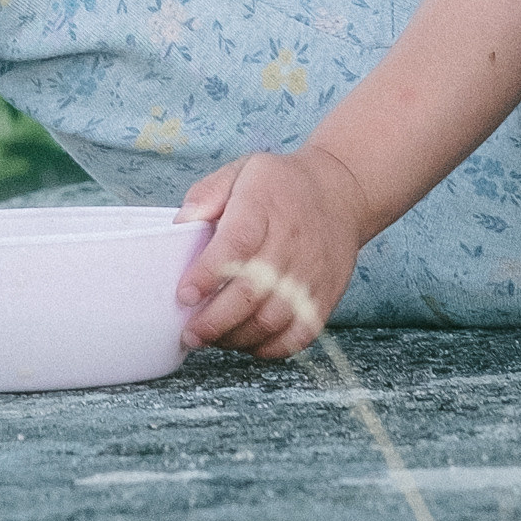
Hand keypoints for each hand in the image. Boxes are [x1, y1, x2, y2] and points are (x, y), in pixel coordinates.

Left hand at [175, 145, 373, 359]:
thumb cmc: (281, 187)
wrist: (339, 193)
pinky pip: (299, 335)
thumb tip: (181, 225)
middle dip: (214, 320)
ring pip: (272, 320)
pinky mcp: (325, 296)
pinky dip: (270, 348)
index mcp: (264, 206)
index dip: (208, 275)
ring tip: (212, 338)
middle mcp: (290, 243)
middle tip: (190, 333)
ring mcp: (311, 273)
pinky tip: (247, 341)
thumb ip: (206, 195)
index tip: (184, 294)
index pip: (236, 245)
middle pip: (252, 292)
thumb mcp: (239, 171)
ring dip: (236, 337)